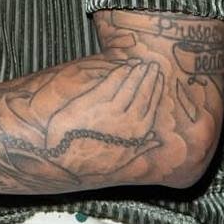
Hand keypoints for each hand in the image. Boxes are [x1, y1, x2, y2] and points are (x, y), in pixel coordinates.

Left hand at [41, 60, 163, 179]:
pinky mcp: (94, 101)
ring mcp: (111, 111)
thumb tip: (156, 140)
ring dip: (137, 73)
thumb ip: (141, 149)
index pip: (151, 107)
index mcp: (136, 135)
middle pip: (143, 94)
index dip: (157, 91)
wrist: (62, 155)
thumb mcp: (120, 160)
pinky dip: (120, 73)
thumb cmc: (90, 159)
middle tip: (154, 65)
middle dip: (150, 78)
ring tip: (141, 63)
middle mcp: (127, 123)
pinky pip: (112, 83)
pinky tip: (124, 66)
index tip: (160, 79)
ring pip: (130, 86)